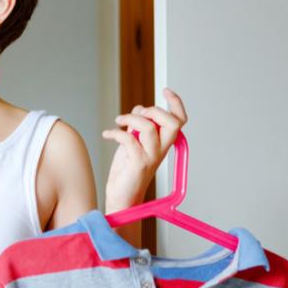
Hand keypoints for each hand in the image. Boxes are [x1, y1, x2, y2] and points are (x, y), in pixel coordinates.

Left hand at [101, 88, 187, 210]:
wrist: (122, 197)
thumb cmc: (127, 170)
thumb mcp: (135, 142)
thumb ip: (140, 125)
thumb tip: (139, 109)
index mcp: (163, 143)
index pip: (179, 121)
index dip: (176, 103)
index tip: (166, 90)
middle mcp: (161, 150)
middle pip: (171, 122)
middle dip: (153, 110)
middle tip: (137, 113)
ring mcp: (151, 157)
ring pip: (148, 127)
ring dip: (130, 118)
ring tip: (119, 121)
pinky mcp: (138, 164)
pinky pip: (129, 140)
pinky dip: (115, 133)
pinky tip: (107, 134)